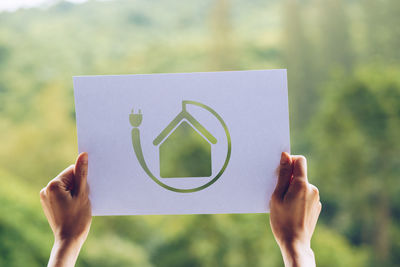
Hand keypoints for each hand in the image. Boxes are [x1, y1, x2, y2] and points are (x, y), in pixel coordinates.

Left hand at [40, 152, 91, 266]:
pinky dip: (70, 197)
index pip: (72, 170)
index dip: (82, 180)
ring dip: (75, 192)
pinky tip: (73, 207)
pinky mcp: (48, 204)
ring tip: (78, 205)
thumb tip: (83, 155)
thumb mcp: (82, 193)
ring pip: (66, 186)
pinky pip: (62, 194)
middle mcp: (46, 189)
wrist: (69, 239)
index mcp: (53, 185)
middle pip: (68, 178)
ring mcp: (46, 197)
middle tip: (82, 199)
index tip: (85, 191)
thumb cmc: (77, 217)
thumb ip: (82, 173)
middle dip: (78, 185)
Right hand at [269, 152, 320, 266]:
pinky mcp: (316, 207)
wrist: (295, 243)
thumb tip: (286, 156)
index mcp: (302, 184)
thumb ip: (282, 175)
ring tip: (284, 204)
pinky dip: (297, 198)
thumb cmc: (282, 220)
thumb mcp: (277, 196)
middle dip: (288, 179)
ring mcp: (316, 198)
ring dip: (292, 190)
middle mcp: (312, 189)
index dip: (290, 161)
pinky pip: (305, 196)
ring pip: (301, 186)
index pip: (300, 160)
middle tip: (278, 193)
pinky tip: (291, 210)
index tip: (280, 170)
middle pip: (299, 174)